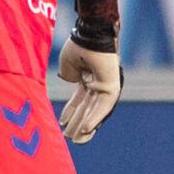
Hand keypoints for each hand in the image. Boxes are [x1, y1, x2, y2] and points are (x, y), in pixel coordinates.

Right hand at [57, 0, 121, 142]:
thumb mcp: (68, 66)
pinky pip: (103, 106)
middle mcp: (97, 84)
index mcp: (87, 79)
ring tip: (76, 139)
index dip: (71, 113)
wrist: (89, 34)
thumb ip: (68, 75)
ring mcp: (106, 86)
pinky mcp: (112, 87)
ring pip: (94, 111)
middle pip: (87, 109)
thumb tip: (70, 82)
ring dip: (85, 125)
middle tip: (70, 139)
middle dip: (78, 124)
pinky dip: (95, 118)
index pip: (79, 101)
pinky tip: (86, 128)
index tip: (62, 124)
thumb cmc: (79, 45)